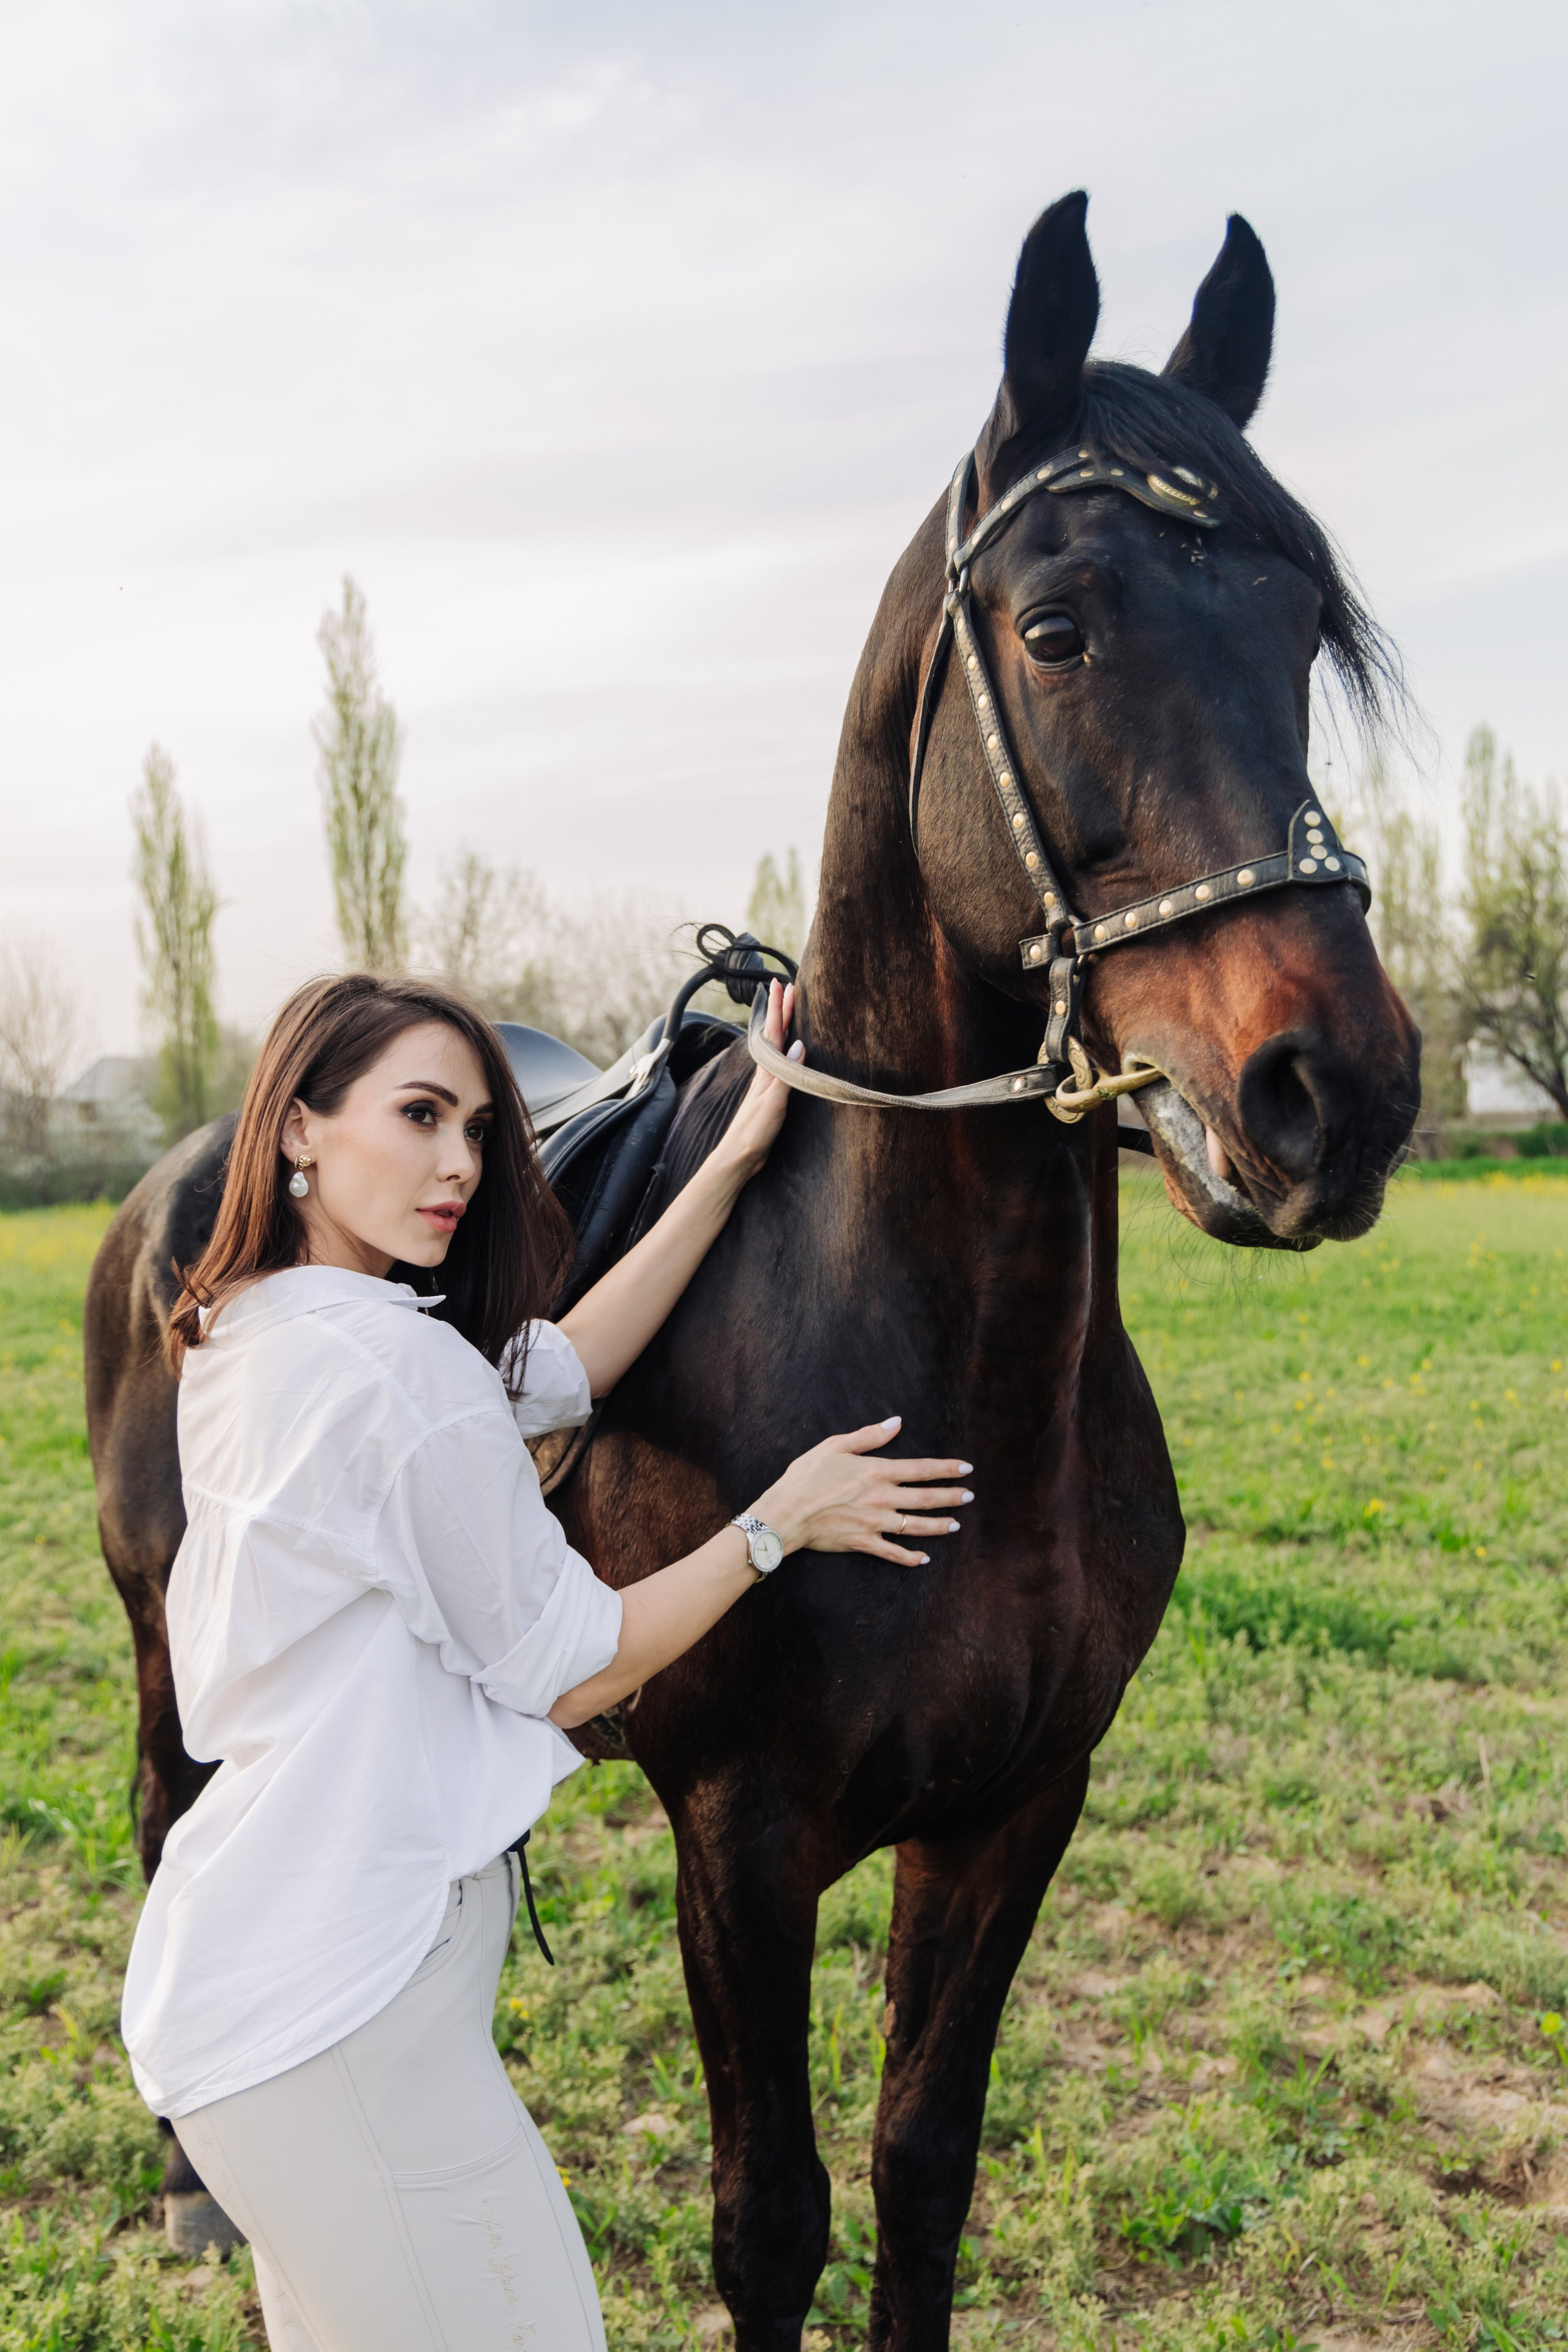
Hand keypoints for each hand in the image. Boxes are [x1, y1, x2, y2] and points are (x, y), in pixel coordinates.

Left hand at [711, 979, 802, 1181]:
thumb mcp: (773, 1102)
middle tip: (788, 986)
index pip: (774, 1031)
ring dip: (783, 1025)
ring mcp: (767, 1082)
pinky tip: (788, 1050)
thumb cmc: (755, 1131)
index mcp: (766, 1070)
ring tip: (789, 1010)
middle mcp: (765, 1072)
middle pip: (775, 1033)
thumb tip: (798, 1045)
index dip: (778, 1007)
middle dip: (781, 1009)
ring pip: (776, 1045)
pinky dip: (785, 1048)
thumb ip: (787, 1075)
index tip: (781, 984)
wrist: (740, 1155)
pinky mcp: (771, 1094)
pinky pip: (780, 1062)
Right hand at [752, 1416, 972, 1567]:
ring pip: (916, 1526)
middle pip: (926, 1498)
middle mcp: (882, 1498)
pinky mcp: (864, 1542)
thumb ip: (869, 1436)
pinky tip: (924, 1558)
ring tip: (956, 1524)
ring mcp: (875, 1523)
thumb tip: (896, 1422)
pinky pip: (893, 1553)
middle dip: (951, 1497)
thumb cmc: (806, 1476)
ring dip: (939, 1526)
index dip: (947, 1469)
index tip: (966, 1469)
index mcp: (877, 1471)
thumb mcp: (835, 1446)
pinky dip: (910, 1557)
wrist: (786, 1512)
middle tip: (970, 1497)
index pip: (921, 1469)